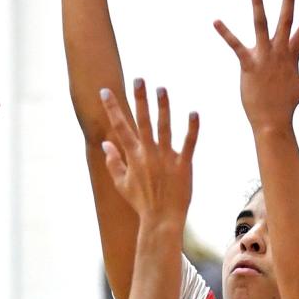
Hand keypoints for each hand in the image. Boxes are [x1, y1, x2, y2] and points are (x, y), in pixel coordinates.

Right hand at [99, 80, 197, 226]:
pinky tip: (193, 112)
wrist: (161, 219)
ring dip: (163, 107)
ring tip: (162, 88)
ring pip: (164, 127)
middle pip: (142, 121)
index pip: (120, 127)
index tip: (105, 91)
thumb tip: (106, 143)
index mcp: (133, 156)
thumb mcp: (121, 183)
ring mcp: (166, 158)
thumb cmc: (140, 202)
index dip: (112, 108)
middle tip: (139, 79)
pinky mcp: (183, 164)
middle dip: (140, 98)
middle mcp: (148, 153)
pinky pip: (188, 143)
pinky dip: (191, 128)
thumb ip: (113, 162)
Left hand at [214, 0, 298, 130]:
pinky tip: (215, 21)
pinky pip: (235, 45)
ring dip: (258, 5)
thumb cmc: (285, 104)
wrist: (272, 121)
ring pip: (261, 25)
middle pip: (286, 21)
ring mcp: (265, 57)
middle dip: (289, 1)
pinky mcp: (249, 64)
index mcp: (292, 57)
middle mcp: (279, 53)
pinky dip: (225, 33)